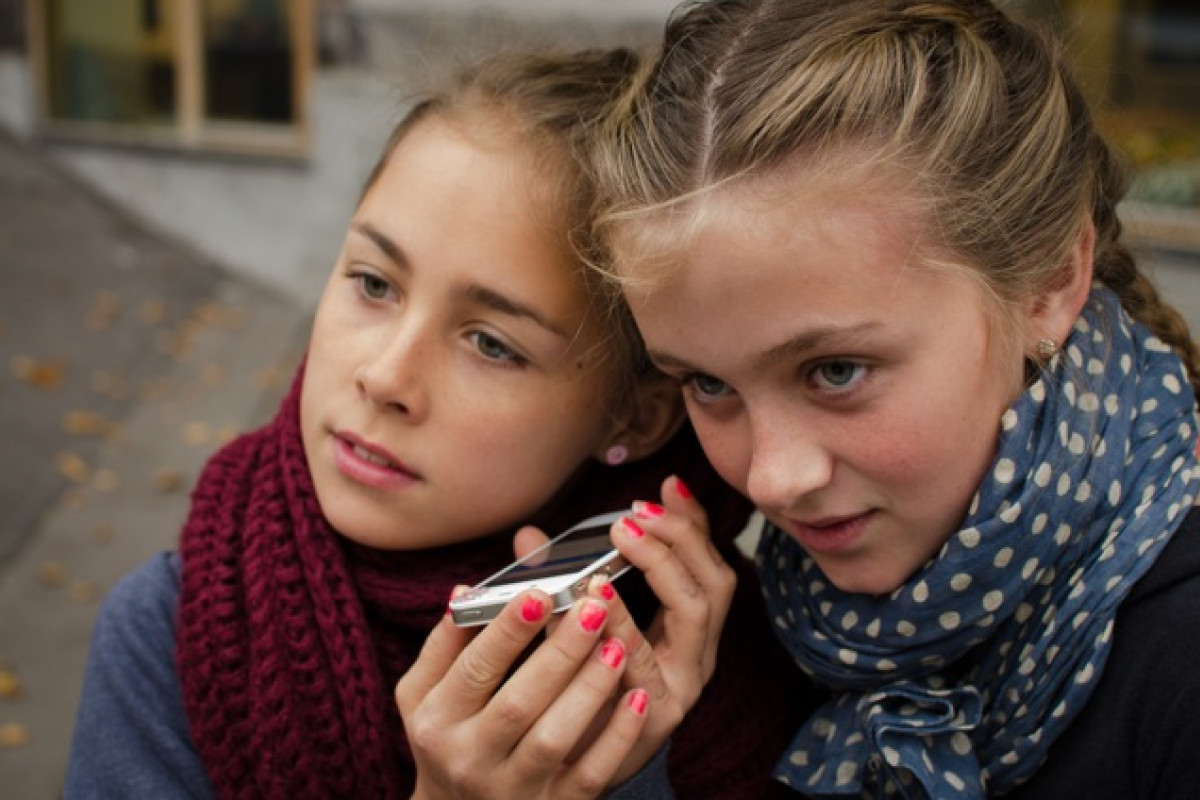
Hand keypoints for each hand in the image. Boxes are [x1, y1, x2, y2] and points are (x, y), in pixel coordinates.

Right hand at [395, 588, 649, 799]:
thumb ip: (444, 644)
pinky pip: (591, 775)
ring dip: (590, 689)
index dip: (508, 630)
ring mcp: (514, 789)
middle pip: (518, 702)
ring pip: (555, 739)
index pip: (475, 669)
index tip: (541, 593)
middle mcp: (470, 758)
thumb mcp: (422, 695)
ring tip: (617, 645)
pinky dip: (617, 737)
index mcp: (437, 720)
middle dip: (560, 653)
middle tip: (594, 608)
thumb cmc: (445, 739)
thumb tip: (465, 591)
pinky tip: (637, 696)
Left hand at [515, 475, 737, 785]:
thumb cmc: (578, 690)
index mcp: (687, 630)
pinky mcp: (655, 719)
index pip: (709, 562)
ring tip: (618, 541)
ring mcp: (681, 688)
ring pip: (691, 617)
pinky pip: (646, 664)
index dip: (694, 522)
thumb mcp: (580, 629)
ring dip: (657, 570)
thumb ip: (563, 583)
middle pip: (714, 583)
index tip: (666, 485)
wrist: (566, 770)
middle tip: (632, 515)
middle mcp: (696, 656)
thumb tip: (526, 534)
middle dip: (679, 539)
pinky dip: (625, 625)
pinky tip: (598, 600)